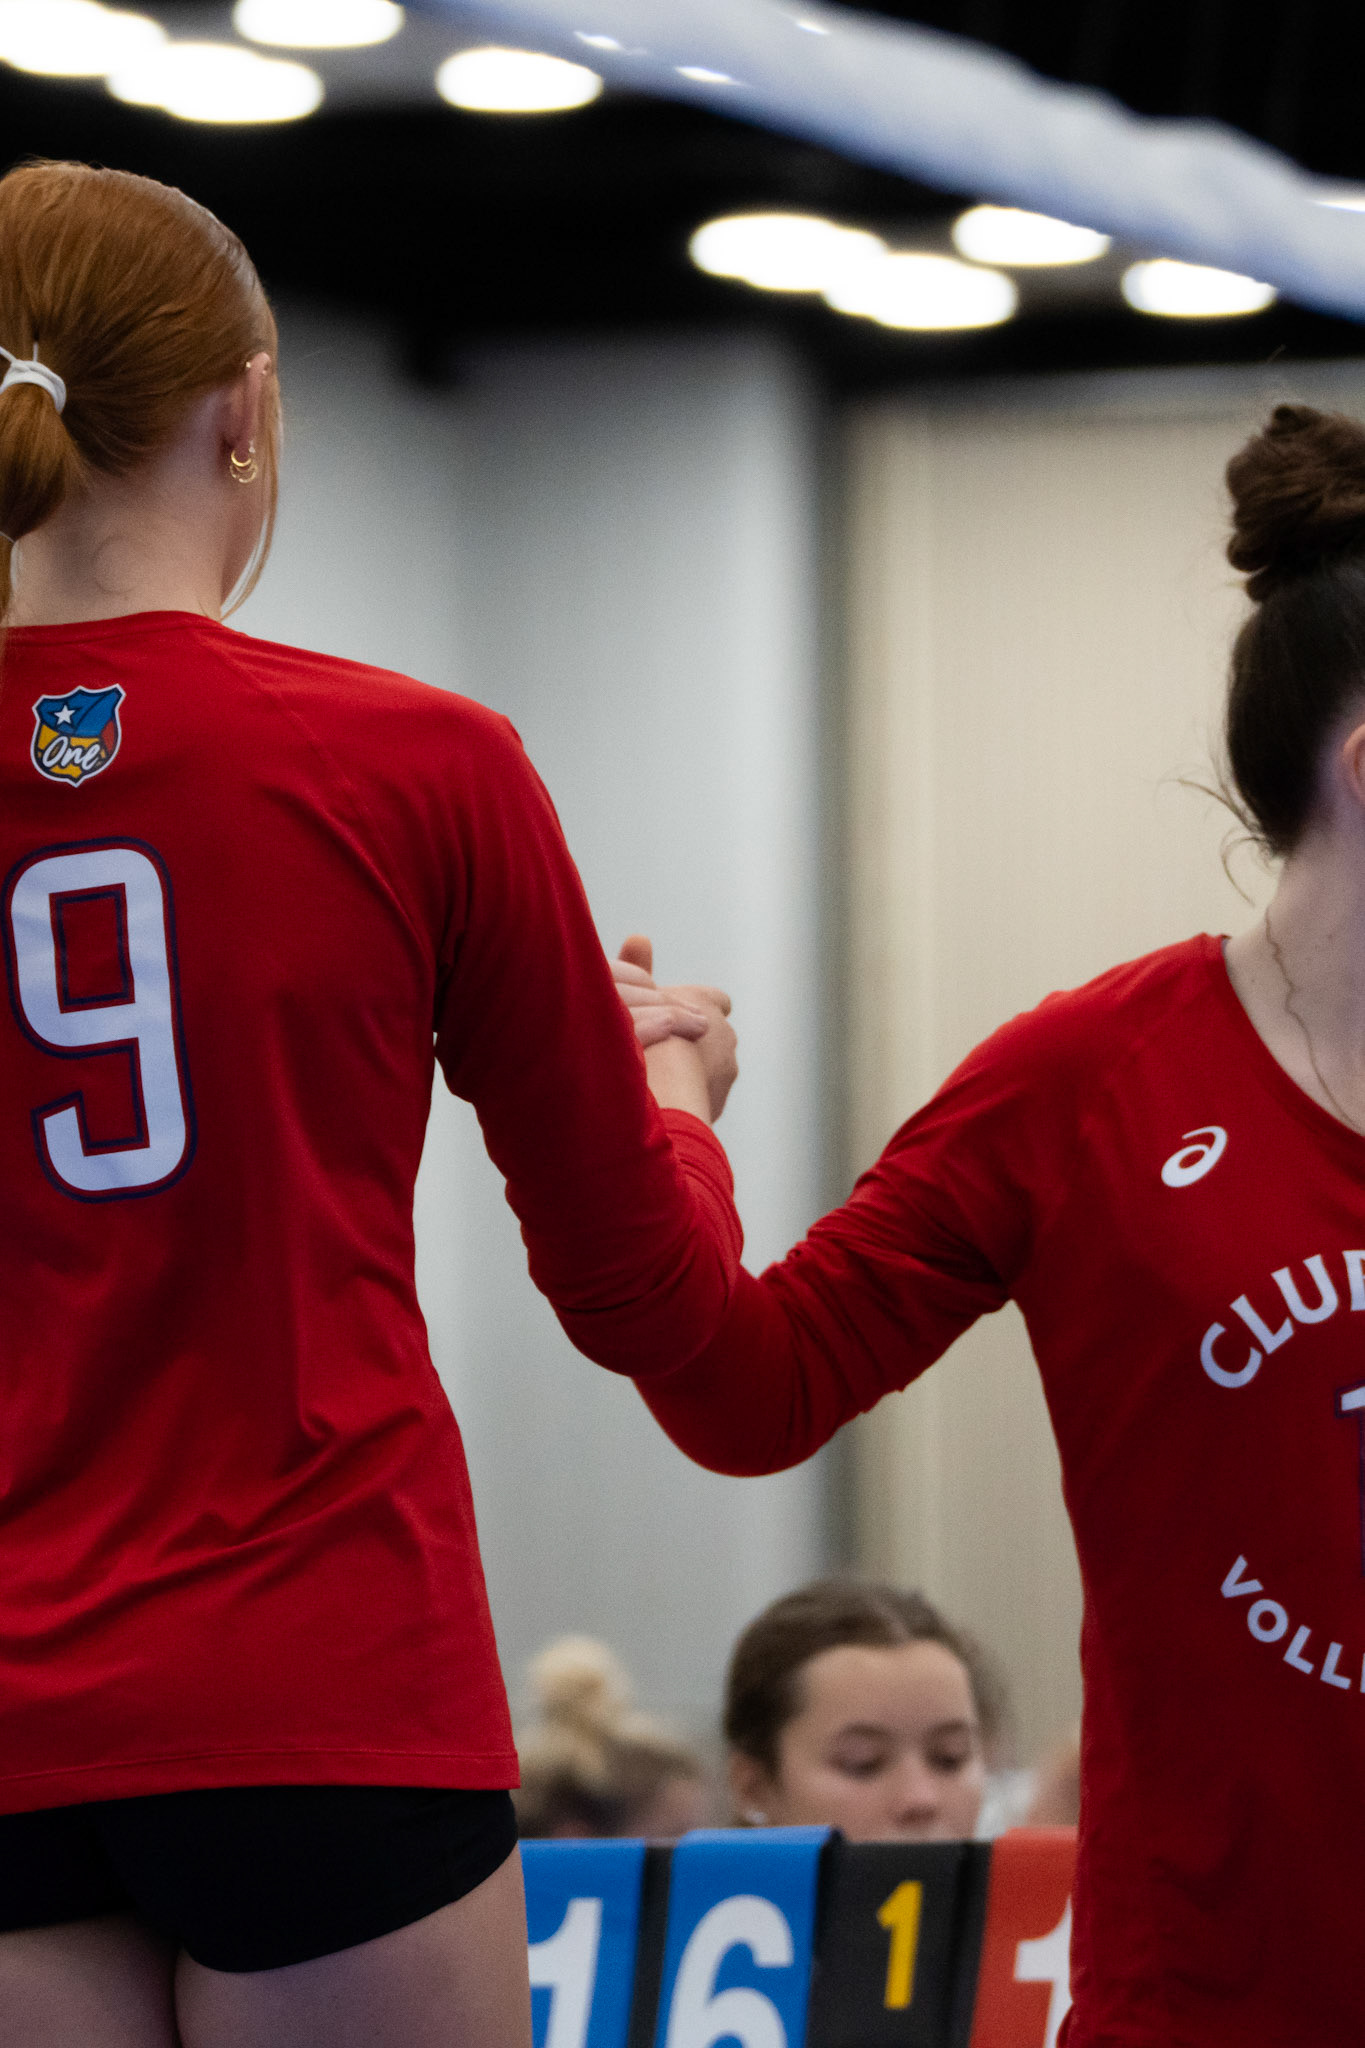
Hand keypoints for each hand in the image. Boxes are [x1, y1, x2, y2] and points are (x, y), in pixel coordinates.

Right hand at [614, 934, 738, 1123]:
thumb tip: (640, 937)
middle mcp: (725, 1035)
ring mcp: (726, 1071)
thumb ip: (635, 968)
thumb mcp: (628, 995)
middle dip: (695, 1043)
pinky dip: (688, 1097)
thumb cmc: (636, 1037)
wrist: (657, 1092)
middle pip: (715, 1036)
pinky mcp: (716, 1102)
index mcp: (706, 1002)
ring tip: (659, 1081)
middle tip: (661, 1053)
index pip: (716, 1000)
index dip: (697, 1008)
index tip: (682, 1018)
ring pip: (712, 1068)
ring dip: (693, 1073)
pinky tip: (663, 1102)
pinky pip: (703, 1096)